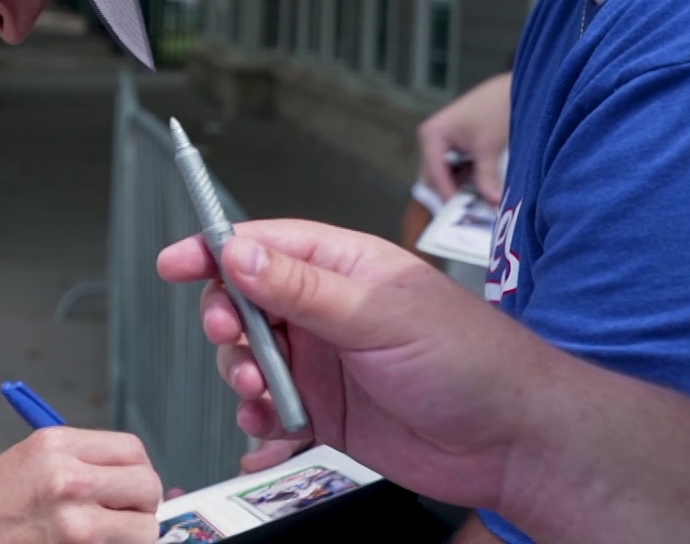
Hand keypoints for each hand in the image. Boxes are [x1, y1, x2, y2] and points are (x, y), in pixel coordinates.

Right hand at [0, 428, 163, 543]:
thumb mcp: (32, 456)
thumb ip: (82, 456)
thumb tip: (135, 468)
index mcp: (57, 445)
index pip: (132, 449)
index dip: (137, 467)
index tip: (129, 480)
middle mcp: (69, 480)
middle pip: (147, 486)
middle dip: (142, 501)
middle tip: (125, 510)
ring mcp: (76, 524)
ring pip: (145, 527)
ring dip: (133, 532)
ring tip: (105, 531)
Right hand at [156, 220, 555, 512]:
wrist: (514, 445)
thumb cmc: (473, 362)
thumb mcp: (379, 315)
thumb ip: (302, 287)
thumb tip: (240, 254)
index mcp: (343, 266)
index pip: (262, 245)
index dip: (213, 251)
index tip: (174, 263)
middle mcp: (328, 309)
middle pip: (243, 302)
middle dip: (225, 322)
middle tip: (230, 340)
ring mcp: (324, 361)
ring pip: (249, 358)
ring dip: (240, 374)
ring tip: (261, 391)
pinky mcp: (325, 410)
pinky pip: (268, 408)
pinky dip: (258, 417)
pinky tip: (270, 424)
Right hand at [417, 71, 510, 201]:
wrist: (513, 89)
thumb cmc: (495, 109)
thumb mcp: (489, 146)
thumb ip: (487, 176)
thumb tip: (491, 203)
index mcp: (431, 135)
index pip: (434, 173)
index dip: (447, 194)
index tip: (460, 214)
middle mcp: (432, 138)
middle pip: (434, 176)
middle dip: (451, 193)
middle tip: (469, 213)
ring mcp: (442, 141)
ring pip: (445, 174)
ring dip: (459, 188)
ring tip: (477, 202)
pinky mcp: (456, 144)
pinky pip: (455, 168)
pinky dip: (466, 179)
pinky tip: (481, 188)